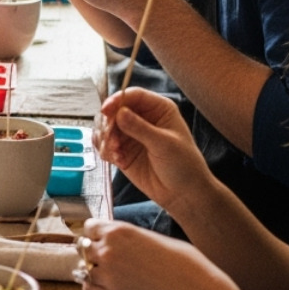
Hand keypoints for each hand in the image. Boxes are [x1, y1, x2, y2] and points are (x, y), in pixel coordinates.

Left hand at [78, 218, 241, 289]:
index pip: (90, 227)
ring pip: (84, 268)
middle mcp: (109, 251)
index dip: (95, 233)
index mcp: (120, 232)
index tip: (99, 238)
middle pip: (84, 247)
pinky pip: (89, 288)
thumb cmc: (186, 265)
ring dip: (93, 269)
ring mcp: (109, 275)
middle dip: (92, 251)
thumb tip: (120, 240)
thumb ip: (131, 238)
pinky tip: (105, 285)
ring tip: (108, 272)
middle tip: (105, 257)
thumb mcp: (156, 239)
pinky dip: (93, 286)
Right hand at [96, 87, 211, 214]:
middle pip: (115, 110)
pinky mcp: (122, 150)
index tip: (105, 110)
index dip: (117, 100)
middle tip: (112, 140)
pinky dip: (106, 151)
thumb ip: (140, 128)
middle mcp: (142, 118)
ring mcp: (130, 134)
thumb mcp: (164, 144)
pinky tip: (117, 160)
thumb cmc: (184, 165)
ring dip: (106, 139)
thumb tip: (119, 113)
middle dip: (109, 124)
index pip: (133, 96)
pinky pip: (105, 144)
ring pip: (106, 127)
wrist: (183, 194)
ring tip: (116, 154)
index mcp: (158, 109)